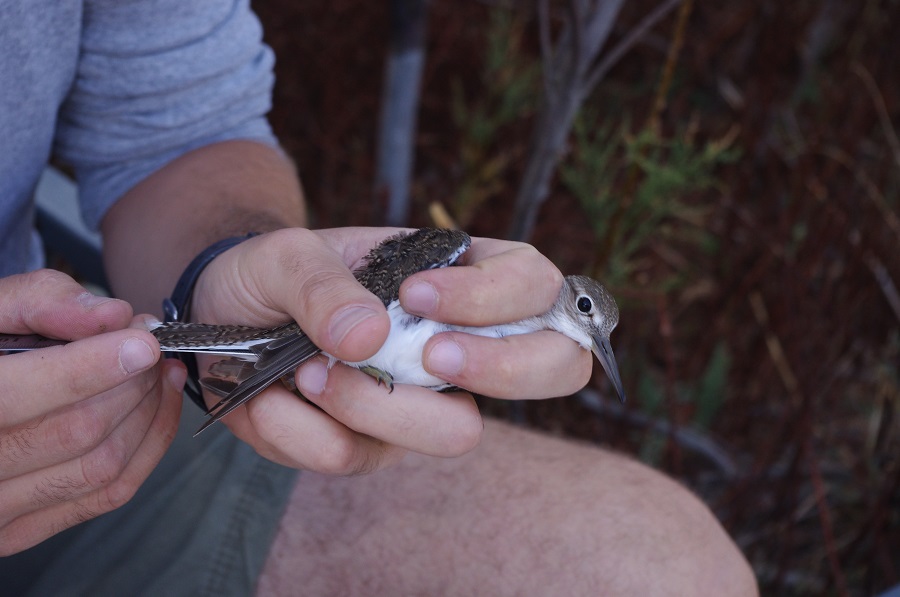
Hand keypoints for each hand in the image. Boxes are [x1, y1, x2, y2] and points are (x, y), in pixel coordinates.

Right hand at [0, 270, 183, 555]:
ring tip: (161, 373)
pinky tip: (157, 409)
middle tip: (153, 348)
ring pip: (100, 469)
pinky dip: (146, 449)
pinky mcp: (20, 530)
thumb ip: (39, 303)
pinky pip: (105, 496)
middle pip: (76, 432)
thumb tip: (111, 316)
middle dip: (132, 385)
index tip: (143, 342)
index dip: (92, 368)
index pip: (19, 397)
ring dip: (148, 416)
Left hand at [190, 228, 591, 473]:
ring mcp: (427, 401)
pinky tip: (273, 400)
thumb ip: (323, 284)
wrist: (222, 317)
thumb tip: (369, 339)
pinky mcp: (377, 445)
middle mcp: (461, 342)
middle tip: (426, 354)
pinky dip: (304, 432)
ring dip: (371, 404)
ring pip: (455, 431)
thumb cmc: (273, 274)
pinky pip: (361, 459)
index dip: (497, 299)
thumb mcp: (286, 255)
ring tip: (304, 370)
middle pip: (557, 368)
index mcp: (460, 277)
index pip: (538, 287)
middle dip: (497, 367)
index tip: (417, 296)